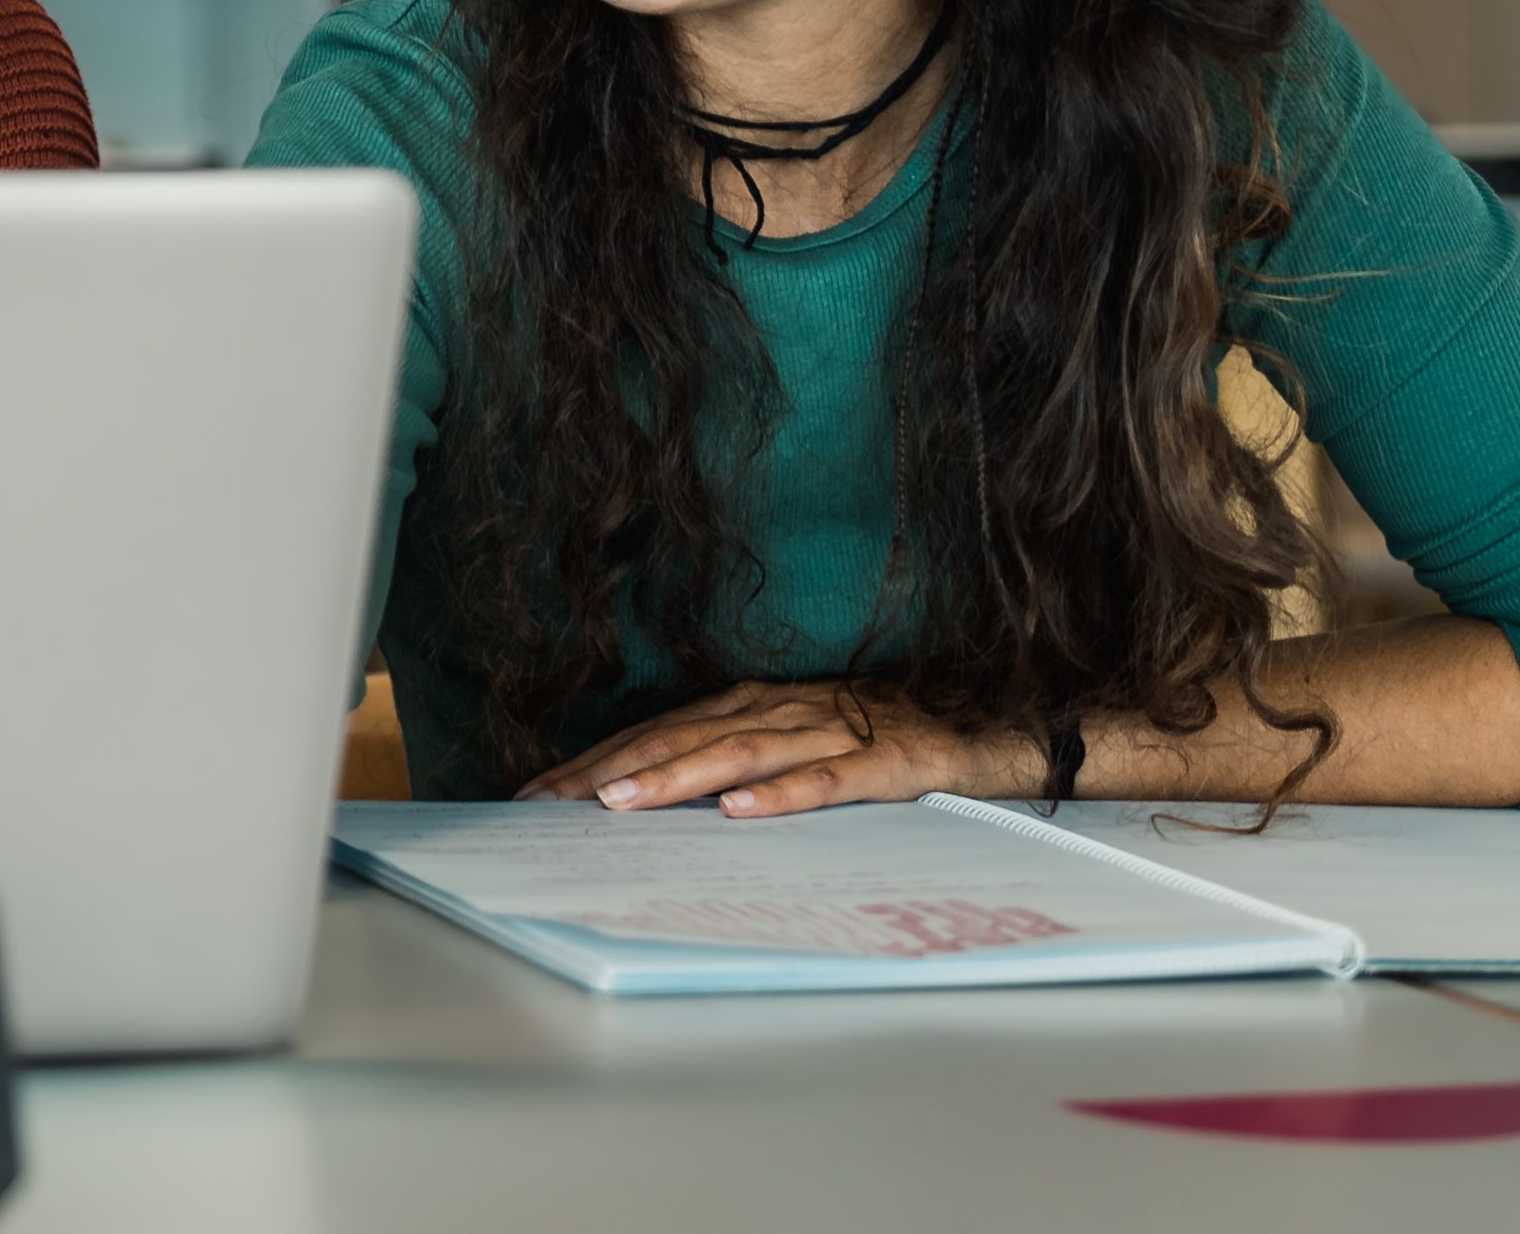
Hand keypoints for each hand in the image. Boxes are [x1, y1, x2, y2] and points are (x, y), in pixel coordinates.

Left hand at [526, 680, 1044, 818]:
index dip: (596, 760)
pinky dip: (780, 795)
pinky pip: (824, 780)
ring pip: (739, 754)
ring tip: (623, 801)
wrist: (980, 725)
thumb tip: (650, 795)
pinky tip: (739, 813)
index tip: (539, 793)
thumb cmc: (873, 738)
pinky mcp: (881, 763)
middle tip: (556, 802)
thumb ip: (728, 759)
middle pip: (682, 738)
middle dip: (613, 769)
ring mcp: (829, 733)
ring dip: (676, 778)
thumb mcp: (791, 740)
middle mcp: (779, 710)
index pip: (656, 731)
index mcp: (750, 706)